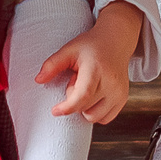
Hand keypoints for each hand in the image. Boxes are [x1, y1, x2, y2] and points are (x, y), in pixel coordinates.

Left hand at [35, 1, 143, 123]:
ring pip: (94, 117)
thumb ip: (52, 64)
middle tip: (76, 81)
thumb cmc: (91, 45)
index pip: (82, 96)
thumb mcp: (69, 49)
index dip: (67, 107)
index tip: (55, 110)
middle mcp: (111, 83)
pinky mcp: (123, 99)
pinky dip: (95, 112)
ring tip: (86, 88)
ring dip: (84, 108)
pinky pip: (105, 118)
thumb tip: (38, 80)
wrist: (116, 41)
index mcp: (96, 70)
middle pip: (85, 109)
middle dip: (74, 100)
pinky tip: (94, 96)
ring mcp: (119, 93)